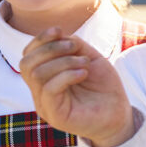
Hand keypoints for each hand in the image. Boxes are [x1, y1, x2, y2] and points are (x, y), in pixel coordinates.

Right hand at [20, 27, 133, 146]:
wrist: (119, 114)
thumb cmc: (103, 87)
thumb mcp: (89, 58)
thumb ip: (73, 45)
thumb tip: (59, 36)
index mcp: (45, 77)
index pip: (28, 55)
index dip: (40, 39)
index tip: (59, 30)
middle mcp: (40, 92)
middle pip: (26, 63)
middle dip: (50, 48)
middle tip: (75, 48)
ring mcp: (45, 105)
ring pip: (36, 74)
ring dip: (63, 61)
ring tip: (84, 64)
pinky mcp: (55, 115)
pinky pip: (49, 89)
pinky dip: (67, 75)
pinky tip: (83, 73)